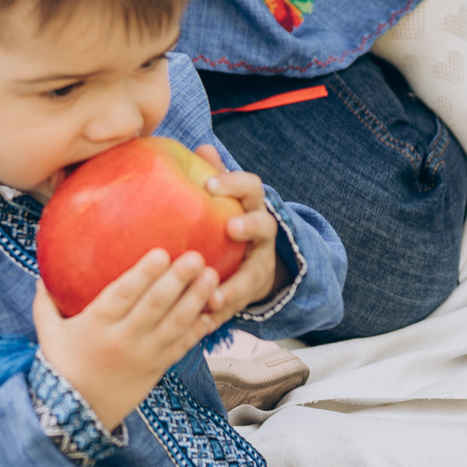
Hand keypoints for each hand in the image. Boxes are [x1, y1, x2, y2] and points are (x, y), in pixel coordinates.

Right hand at [29, 248, 220, 430]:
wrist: (75, 414)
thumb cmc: (60, 366)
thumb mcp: (47, 333)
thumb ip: (45, 302)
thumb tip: (41, 275)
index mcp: (96, 326)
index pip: (122, 295)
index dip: (143, 274)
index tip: (161, 253)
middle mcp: (122, 340)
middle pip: (155, 307)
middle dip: (177, 281)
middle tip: (196, 257)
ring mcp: (143, 357)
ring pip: (174, 325)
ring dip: (195, 300)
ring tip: (213, 277)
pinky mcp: (156, 370)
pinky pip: (181, 347)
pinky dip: (198, 329)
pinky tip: (212, 312)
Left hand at [194, 144, 281, 320]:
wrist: (254, 260)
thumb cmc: (227, 219)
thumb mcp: (225, 197)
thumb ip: (214, 174)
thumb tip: (202, 146)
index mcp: (252, 205)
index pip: (250, 186)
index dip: (233, 183)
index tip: (209, 184)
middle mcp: (262, 233)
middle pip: (263, 225)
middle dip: (249, 225)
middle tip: (231, 227)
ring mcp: (260, 264)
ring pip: (254, 275)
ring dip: (236, 286)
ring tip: (214, 297)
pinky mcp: (251, 292)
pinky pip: (240, 304)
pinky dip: (223, 312)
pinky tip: (204, 319)